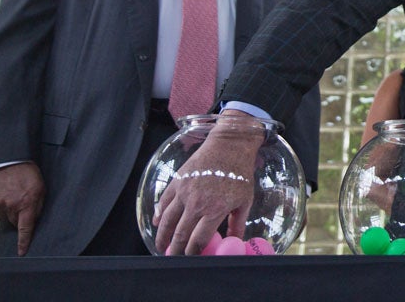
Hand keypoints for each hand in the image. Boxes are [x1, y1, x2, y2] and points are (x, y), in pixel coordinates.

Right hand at [0, 162, 45, 255]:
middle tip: (20, 204)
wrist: (14, 162)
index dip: (23, 241)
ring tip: (12, 197)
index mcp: (27, 203)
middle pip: (14, 223)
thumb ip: (37, 208)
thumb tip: (33, 223)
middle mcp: (11, 205)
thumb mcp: (41, 191)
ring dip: (8, 211)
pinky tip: (4, 197)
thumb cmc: (29, 176)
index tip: (21, 252)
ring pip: (3, 218)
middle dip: (18, 218)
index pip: (25, 228)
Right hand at [152, 112, 263, 254]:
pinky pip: (163, 202)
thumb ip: (237, 223)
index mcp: (214, 210)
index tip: (192, 258)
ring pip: (167, 221)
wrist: (229, 145)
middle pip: (180, 235)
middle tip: (174, 257)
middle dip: (176, 250)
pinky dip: (159, 215)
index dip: (193, 253)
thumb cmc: (240, 173)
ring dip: (162, 237)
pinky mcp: (177, 182)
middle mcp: (196, 204)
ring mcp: (184, 192)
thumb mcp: (245, 200)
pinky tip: (158, 223)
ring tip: (161, 246)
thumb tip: (235, 241)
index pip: (198, 240)